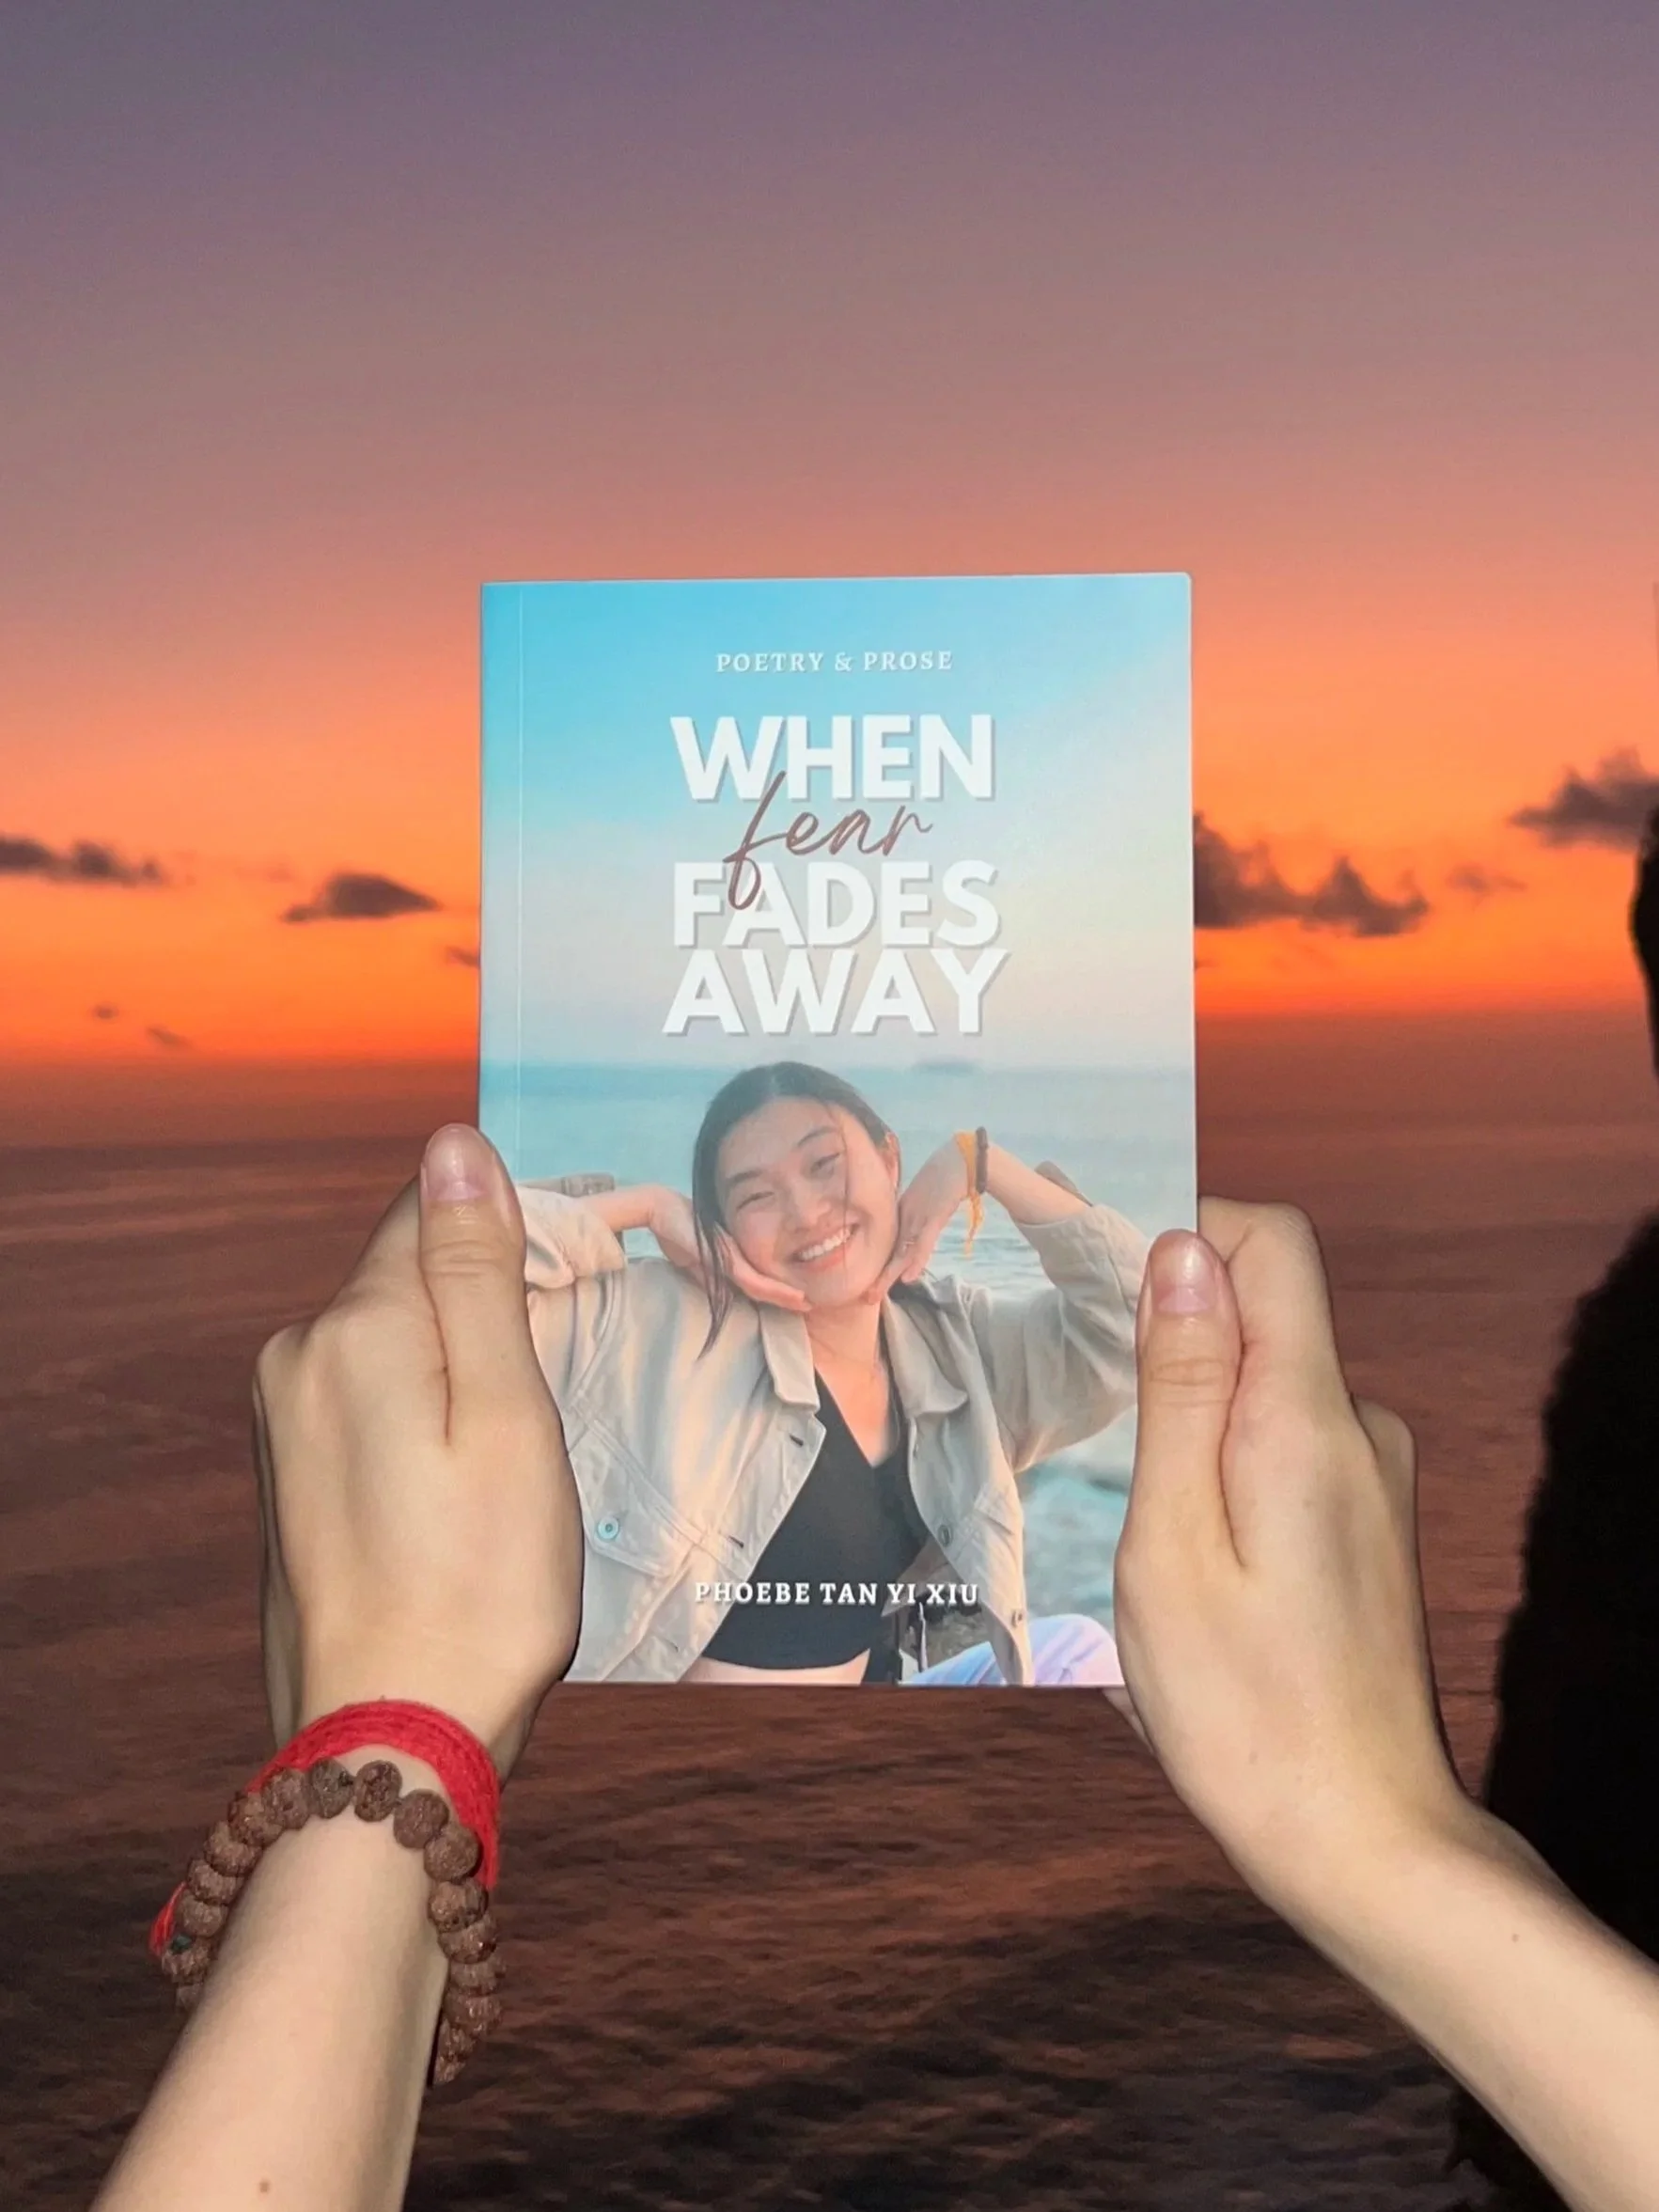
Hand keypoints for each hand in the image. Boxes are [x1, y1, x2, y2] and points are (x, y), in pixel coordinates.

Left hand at [254, 1125, 583, 1775]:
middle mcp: (297, 1359)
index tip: (574, 1304)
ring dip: (460, 1366)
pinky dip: (426, 1415)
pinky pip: (371, 1399)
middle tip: (553, 1397)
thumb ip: (476, 1271)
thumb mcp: (508, 1414)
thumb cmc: (480, 1583)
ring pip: (395, 1340)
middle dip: (488, 1305)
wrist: (393, 1742)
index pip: (433, 1211)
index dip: (516, 1236)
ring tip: (514, 1456)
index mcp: (353, 1329)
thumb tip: (454, 1145)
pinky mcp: (289, 1476)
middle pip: (410, 1274)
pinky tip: (465, 1489)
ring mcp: (283, 1422)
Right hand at [644, 1185, 807, 1312]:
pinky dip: (768, 1288)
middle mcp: (735, 1253)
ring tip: (803, 1302)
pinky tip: (785, 1293)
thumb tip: (721, 1293)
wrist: (661, 1208)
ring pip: (760, 1282)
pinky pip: (748, 1278)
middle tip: (809, 1304)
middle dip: (785, 1294)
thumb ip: (709, 1276)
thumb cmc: (676, 1233)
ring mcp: (730, 1253)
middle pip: (763, 1281)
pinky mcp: (722, 1253)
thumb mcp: (693, 1262)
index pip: (756, 1279)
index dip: (776, 1291)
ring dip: (782, 1294)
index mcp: (731, 1255)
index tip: (795, 1301)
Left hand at [864, 1139, 970, 1302]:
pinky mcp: (933, 1217)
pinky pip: (923, 1243)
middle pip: (890, 1252)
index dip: (879, 1265)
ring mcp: (917, 1218)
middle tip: (866, 1298)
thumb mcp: (924, 1199)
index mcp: (901, 1214)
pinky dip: (916, 1260)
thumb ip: (917, 1216)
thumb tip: (911, 1235)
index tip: (868, 1285)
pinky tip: (907, 1277)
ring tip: (876, 1293)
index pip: (887, 1245)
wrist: (958, 1159)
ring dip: (889, 1275)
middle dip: (879, 1277)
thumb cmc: (941, 1177)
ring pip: (901, 1252)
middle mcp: (905, 1218)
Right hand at [1110, 1200, 1472, 1930]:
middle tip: (1087, 1423)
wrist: (1360, 1839)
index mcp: (1309, 1418)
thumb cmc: (1245, 1710)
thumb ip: (1182, 1387)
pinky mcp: (1362, 1523)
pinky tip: (1183, 1570)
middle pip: (1261, 1307)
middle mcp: (1358, 1429)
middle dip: (1167, 1335)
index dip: (1183, 1234)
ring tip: (1131, 1526)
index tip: (1099, 1285)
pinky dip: (1218, 1472)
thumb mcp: (1173, 1543)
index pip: (1269, 1242)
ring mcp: (1369, 1477)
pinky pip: (1278, 1446)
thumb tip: (1181, 1251)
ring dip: (1186, 1420)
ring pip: (1262, 1384)